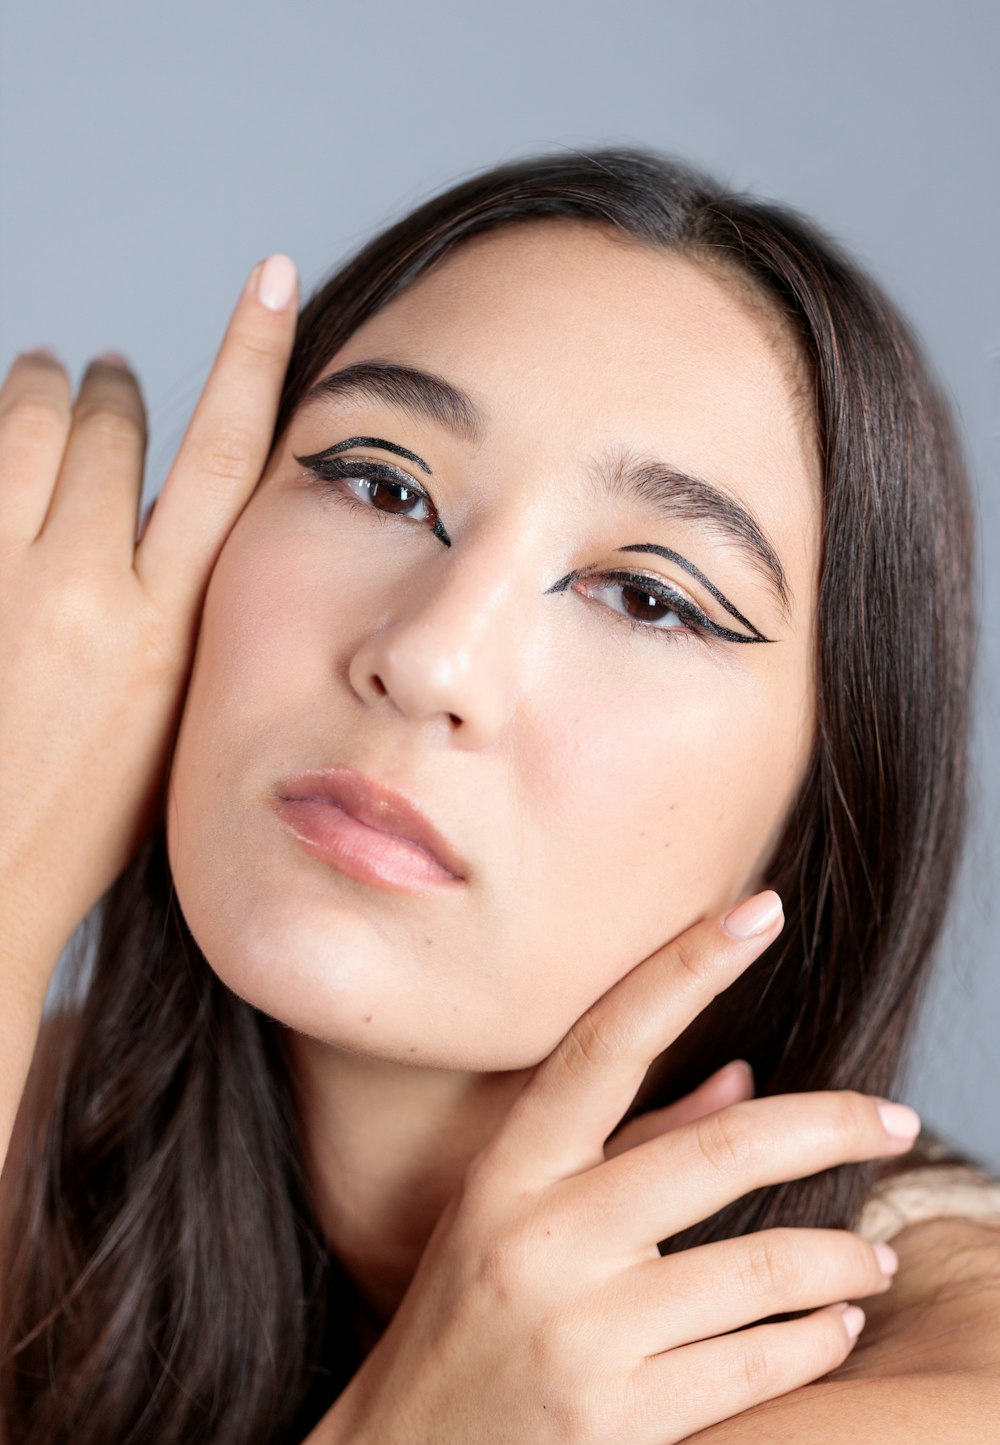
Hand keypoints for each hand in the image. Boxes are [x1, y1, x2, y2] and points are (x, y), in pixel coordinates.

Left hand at [0, 254, 297, 973]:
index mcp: (167, 633)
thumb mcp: (166, 733)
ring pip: (22, 425)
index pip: (224, 464)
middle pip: (110, 426)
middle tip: (99, 382)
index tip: (263, 279)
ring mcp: (0, 586)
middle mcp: (86, 594)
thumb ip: (176, 631)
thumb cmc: (74, 829)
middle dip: (105, 390)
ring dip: (33, 386)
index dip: (251, 359)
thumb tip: (165, 554)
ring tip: (37, 380)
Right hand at [322, 892, 916, 1444]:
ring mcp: (576, 1334)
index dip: (683, 967)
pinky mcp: (611, 1423)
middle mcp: (538, 1238)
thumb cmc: (463, 1322)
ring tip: (875, 1255)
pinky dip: (818, 1339)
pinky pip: (755, 1365)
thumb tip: (743, 1078)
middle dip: (830, 1125)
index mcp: (509, 1171)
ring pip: (761, 1271)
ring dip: (844, 1257)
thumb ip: (633, 1144)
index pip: (604, 1043)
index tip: (758, 910)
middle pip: (720, 1152)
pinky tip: (837, 1327)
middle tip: (897, 1118)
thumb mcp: (518, 1217)